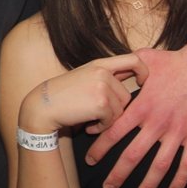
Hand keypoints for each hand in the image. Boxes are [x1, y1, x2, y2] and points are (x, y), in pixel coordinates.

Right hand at [20, 55, 142, 136]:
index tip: (142, 82)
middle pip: (127, 95)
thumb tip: (134, 78)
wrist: (42, 106)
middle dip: (115, 109)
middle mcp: (103, 72)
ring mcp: (103, 87)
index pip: (134, 59)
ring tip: (90, 118)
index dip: (144, 71)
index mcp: (100, 64)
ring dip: (108, 120)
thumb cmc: (64, 95)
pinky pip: (112, 121)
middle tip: (97, 114)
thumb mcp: (86, 77)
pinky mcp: (101, 104)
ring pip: (121, 110)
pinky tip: (88, 125)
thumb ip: (107, 76)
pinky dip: (101, 128)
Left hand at [83, 39, 186, 187]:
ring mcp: (178, 131)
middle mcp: (157, 123)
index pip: (114, 133)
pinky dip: (180, 180)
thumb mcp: (143, 60)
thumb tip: (106, 76)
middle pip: (133, 156)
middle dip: (118, 175)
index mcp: (142, 107)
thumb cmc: (173, 61)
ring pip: (159, 166)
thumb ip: (123, 70)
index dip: (100, 149)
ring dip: (147, 185)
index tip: (91, 161)